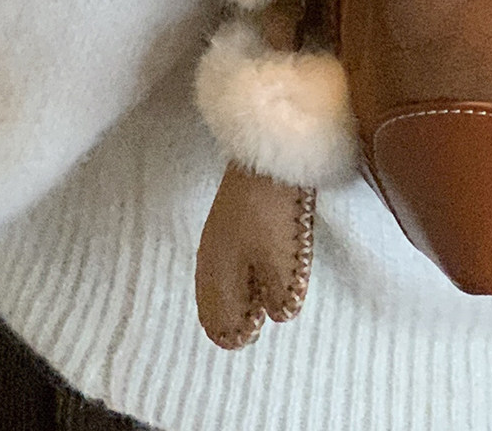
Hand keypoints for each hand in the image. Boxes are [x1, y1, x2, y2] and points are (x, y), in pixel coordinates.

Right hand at [195, 163, 314, 349]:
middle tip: (251, 328)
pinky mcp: (231, 214)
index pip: (216, 317)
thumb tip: (280, 316)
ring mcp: (218, 232)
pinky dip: (237, 271)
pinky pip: (228, 256)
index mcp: (216, 273)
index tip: (252, 335)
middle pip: (214, 297)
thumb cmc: (273, 213)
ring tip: (253, 304)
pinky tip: (252, 267)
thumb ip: (279, 293)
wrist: (268, 155)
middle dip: (231, 315)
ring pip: (219, 276)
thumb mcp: (281, 260)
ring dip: (234, 293)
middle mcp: (210, 255)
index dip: (234, 332)